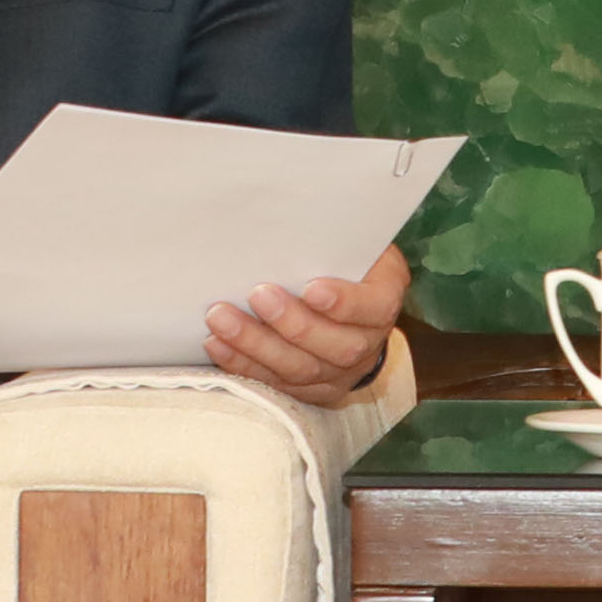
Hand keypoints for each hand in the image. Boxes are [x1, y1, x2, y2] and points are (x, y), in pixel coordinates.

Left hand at [204, 247, 406, 408]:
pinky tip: (217, 343)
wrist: (348, 306)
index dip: (344, 303)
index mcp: (384, 299)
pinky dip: (243, 364)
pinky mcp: (311, 390)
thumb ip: (332, 235)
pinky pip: (275, 384)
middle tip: (257, 295)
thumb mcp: (350, 242)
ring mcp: (340, 373)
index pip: (374, 308)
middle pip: (336, 347)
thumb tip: (292, 211)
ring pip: (300, 369)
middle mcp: (368, 343)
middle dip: (292, 324)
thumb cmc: (341, 261)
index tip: (311, 287)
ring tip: (221, 319)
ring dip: (256, 345)